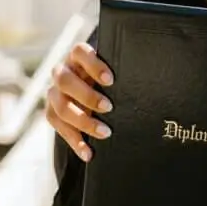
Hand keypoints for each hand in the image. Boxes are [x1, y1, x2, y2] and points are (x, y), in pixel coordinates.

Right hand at [45, 41, 114, 161]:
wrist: (93, 92)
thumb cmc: (110, 82)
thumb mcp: (114, 74)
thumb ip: (124, 74)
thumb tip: (154, 84)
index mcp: (78, 57)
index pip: (80, 52)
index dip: (93, 64)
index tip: (111, 80)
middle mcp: (62, 72)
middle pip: (65, 81)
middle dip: (87, 95)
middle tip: (109, 107)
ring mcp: (54, 92)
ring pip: (59, 106)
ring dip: (82, 121)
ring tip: (105, 132)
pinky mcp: (52, 112)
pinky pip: (58, 127)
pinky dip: (74, 141)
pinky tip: (88, 153)